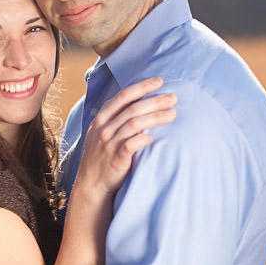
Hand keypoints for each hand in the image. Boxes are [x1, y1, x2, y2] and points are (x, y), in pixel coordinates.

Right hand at [74, 77, 176, 199]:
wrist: (92, 183)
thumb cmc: (101, 155)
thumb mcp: (100, 133)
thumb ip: (114, 118)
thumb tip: (137, 102)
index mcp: (100, 119)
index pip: (122, 97)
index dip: (141, 87)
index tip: (158, 81)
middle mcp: (104, 129)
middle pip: (132, 109)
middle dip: (154, 100)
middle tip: (172, 97)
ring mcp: (109, 144)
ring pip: (135, 124)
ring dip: (156, 117)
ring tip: (172, 114)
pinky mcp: (116, 158)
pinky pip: (131, 145)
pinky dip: (144, 138)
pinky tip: (155, 136)